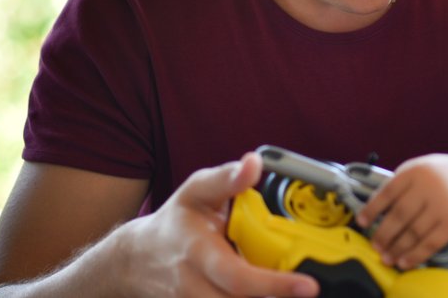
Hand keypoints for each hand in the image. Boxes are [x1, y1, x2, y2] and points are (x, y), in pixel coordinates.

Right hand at [118, 152, 318, 296]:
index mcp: (198, 252)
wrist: (137, 257)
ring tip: (293, 292)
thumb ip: (228, 178)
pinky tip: (271, 294)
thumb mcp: (196, 190)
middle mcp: (194, 285)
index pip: (237, 277)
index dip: (273, 284)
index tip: (308, 285)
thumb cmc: (176, 221)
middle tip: (310, 291)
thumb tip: (255, 163)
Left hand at [357, 153, 447, 269]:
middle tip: (374, 246)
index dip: (372, 209)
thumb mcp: (426, 166)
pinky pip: (430, 243)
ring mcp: (442, 206)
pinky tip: (404, 261)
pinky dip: (415, 255)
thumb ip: (405, 181)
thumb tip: (379, 206)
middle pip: (398, 215)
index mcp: (416, 170)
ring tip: (386, 257)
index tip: (361, 222)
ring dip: (397, 248)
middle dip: (383, 234)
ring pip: (413, 232)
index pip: (387, 192)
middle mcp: (428, 187)